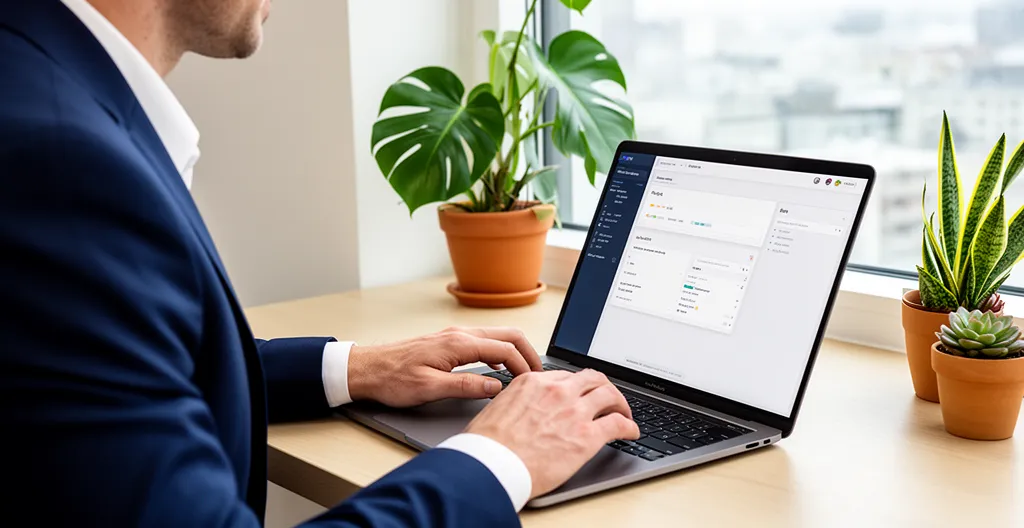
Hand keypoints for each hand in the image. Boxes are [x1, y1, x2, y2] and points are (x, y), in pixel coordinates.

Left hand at [347, 327, 542, 406]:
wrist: (367, 369)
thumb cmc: (392, 378)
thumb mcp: (430, 388)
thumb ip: (466, 387)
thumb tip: (496, 388)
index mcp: (459, 344)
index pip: (505, 350)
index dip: (524, 366)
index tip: (534, 384)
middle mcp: (459, 334)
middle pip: (507, 335)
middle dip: (528, 353)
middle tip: (539, 375)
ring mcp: (454, 336)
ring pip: (497, 336)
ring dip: (515, 351)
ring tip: (525, 373)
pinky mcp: (449, 342)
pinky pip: (484, 341)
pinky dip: (500, 352)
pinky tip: (498, 370)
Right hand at [465, 369, 639, 498]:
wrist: (492, 464)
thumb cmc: (488, 444)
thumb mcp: (497, 409)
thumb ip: (516, 402)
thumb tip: (519, 410)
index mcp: (534, 382)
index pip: (565, 376)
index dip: (577, 386)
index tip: (581, 393)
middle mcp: (557, 390)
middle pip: (592, 378)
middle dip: (603, 387)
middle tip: (607, 398)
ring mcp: (575, 411)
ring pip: (609, 395)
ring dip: (620, 403)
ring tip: (624, 413)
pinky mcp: (587, 435)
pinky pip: (618, 424)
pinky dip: (629, 426)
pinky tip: (631, 432)